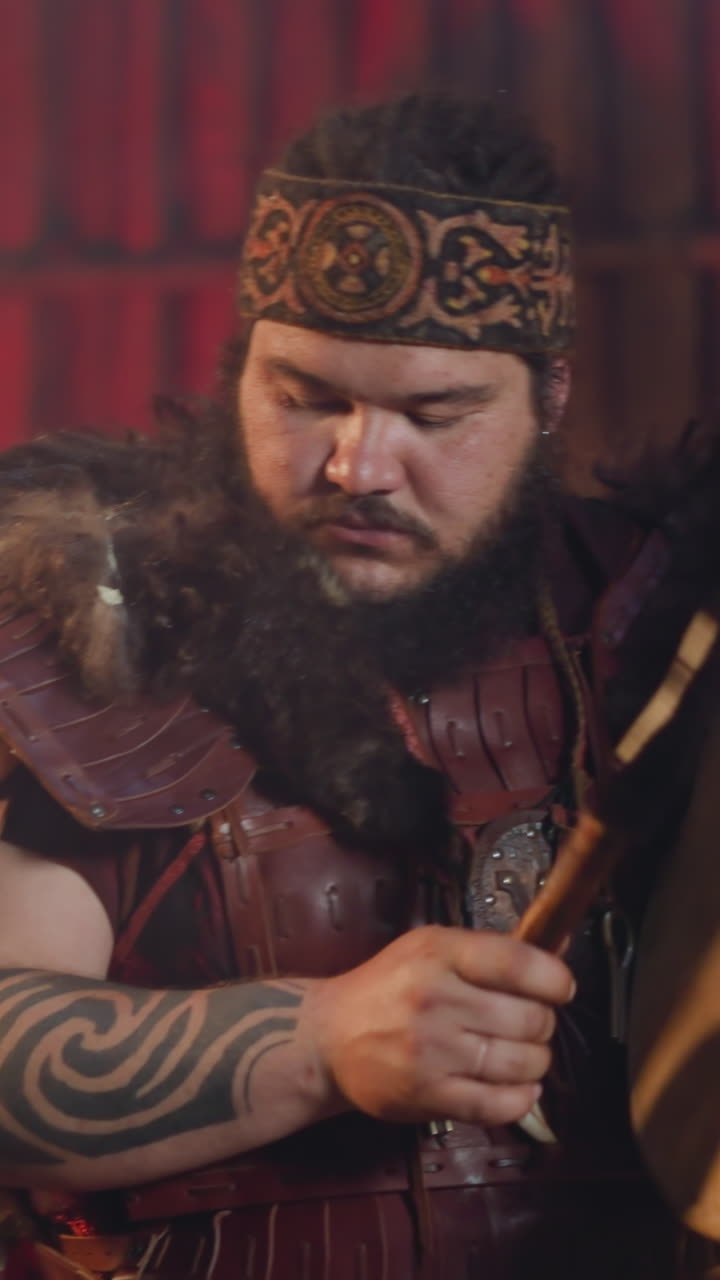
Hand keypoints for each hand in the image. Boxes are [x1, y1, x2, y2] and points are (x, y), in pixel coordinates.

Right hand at [307, 924, 573, 1125]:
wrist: (329, 1036)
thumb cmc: (388, 986)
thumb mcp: (432, 949)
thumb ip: (493, 950)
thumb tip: (560, 941)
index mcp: (438, 953)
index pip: (517, 963)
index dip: (555, 979)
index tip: (561, 988)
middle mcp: (435, 999)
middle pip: (528, 1017)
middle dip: (542, 1023)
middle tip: (530, 1024)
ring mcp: (431, 1051)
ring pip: (521, 1063)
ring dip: (535, 1062)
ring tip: (523, 1055)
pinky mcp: (427, 1095)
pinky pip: (498, 1104)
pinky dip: (522, 1099)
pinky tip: (520, 1088)